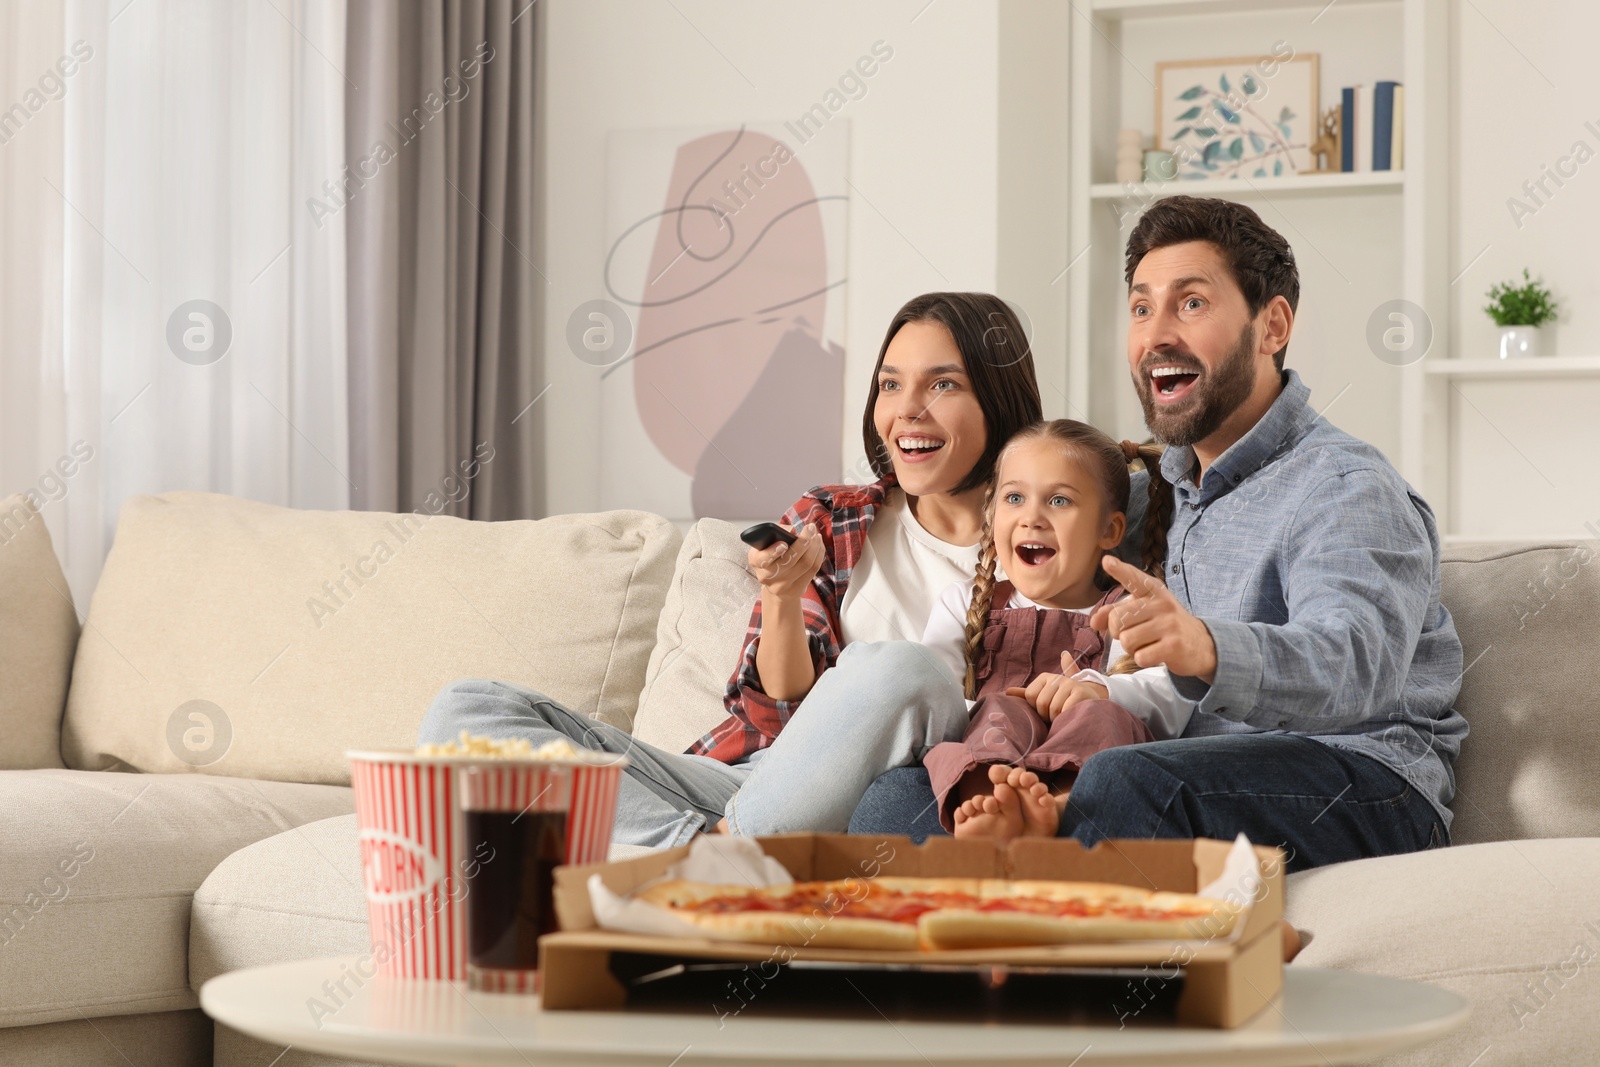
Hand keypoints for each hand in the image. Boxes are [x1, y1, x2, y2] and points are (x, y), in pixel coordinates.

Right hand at [747, 522, 824, 603]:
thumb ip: (775, 533)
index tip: (784, 543)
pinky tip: (819, 544)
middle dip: (803, 541)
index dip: (773, 552)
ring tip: (816, 534)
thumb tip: (791, 530)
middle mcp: (766, 576)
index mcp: (756, 561)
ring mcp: (782, 586)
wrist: (774, 583)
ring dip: (815, 546)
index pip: (763, 559)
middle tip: (811, 528)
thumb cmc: (771, 557)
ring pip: (805, 563)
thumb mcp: (766, 544)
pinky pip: (813, 569)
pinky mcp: (797, 589)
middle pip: (790, 560)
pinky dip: (819, 554)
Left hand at [1005, 675, 1108, 721]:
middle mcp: (1057, 677)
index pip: (1030, 695)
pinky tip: (1071, 716)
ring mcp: (1070, 684)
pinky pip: (1065, 710)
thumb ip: (1027, 694)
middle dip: (1047, 715)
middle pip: (1041, 703)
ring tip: (1063, 716)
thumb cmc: (1063, 701)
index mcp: (1046, 677)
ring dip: (1057, 719)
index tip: (1045, 709)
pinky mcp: (1080, 693)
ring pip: (1053, 709)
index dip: (1036, 708)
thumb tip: (1006, 692)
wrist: (1090, 701)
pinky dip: (1066, 718)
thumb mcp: (1045, 695)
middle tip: (1055, 716)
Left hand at [1090, 554, 1216, 682]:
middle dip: (1118, 632)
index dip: (1119, 570)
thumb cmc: (1165, 625)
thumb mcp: (1144, 612)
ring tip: (1147, 643)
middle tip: (1135, 633)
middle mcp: (1162, 604)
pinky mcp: (1174, 645)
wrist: (1201, 644)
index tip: (1107, 561)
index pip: (1134, 579)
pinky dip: (1142, 659)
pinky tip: (1155, 653)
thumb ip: (1115, 612)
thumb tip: (1093, 622)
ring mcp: (1169, 624)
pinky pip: (1140, 656)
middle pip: (1116, 620)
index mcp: (1153, 591)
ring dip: (1131, 648)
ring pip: (1126, 640)